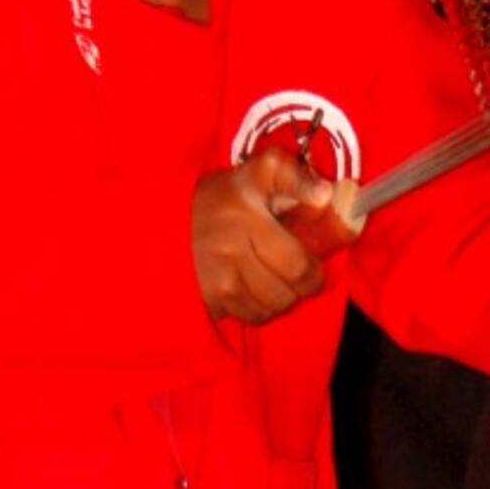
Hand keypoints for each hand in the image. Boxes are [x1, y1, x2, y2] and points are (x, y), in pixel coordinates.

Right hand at [193, 150, 334, 324]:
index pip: (298, 266)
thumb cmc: (221, 196)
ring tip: (269, 275)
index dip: (313, 272)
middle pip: (286, 294)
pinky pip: (248, 316)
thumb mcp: (258, 172)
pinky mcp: (207, 300)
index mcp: (248, 218)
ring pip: (269, 308)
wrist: (163, 217)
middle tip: (292, 271)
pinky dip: (255, 306)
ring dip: (277, 297)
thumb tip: (326, 195)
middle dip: (298, 286)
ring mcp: (217, 281)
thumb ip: (295, 176)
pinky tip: (248, 285)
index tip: (312, 263)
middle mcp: (232, 252)